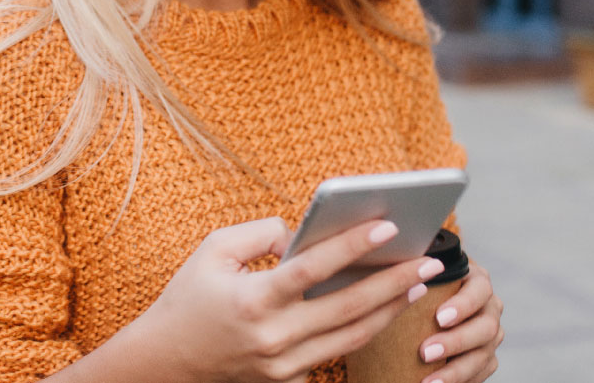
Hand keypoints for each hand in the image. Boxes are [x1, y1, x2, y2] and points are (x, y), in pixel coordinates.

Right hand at [127, 216, 442, 382]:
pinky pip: (334, 355)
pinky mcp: (286, 381)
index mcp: (252, 300)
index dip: (352, 246)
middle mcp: (272, 337)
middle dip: (394, 282)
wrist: (164, 363)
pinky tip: (385, 310)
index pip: (312, 269)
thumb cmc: (188, 298)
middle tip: (429, 260)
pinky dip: (363, 332)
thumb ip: (260, 232)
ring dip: (389, 309)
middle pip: (348, 308)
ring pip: (351, 336)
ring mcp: (282, 365)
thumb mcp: (213, 251)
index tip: (388, 226)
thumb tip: (304, 233)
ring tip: (418, 283)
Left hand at [416, 261, 502, 382]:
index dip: (463, 305)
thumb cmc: (413, 281)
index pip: (479, 289)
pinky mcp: (486, 357)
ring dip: (456, 370)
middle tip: (425, 352)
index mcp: (474, 278)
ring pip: (485, 353)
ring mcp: (490, 332)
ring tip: (428, 381)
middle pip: (485, 326)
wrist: (420, 306)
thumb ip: (406, 261)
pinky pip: (482, 372)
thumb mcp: (412, 267)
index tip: (439, 317)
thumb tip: (378, 243)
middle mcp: (489, 305)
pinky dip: (461, 381)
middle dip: (455, 342)